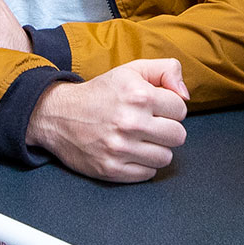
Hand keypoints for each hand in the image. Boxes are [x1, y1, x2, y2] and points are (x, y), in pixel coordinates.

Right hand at [26, 59, 189, 182]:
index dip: (169, 108)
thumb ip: (166, 70)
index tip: (155, 108)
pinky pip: (147, 174)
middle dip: (167, 130)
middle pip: (178, 136)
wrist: (58, 115)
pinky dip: (142, 165)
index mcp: (139, 95)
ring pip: (165, 158)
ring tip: (139, 139)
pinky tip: (129, 152)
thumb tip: (185, 95)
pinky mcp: (111, 169)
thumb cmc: (100, 93)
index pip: (181, 109)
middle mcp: (131, 122)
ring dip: (156, 149)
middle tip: (149, 125)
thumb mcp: (132, 70)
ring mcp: (120, 148)